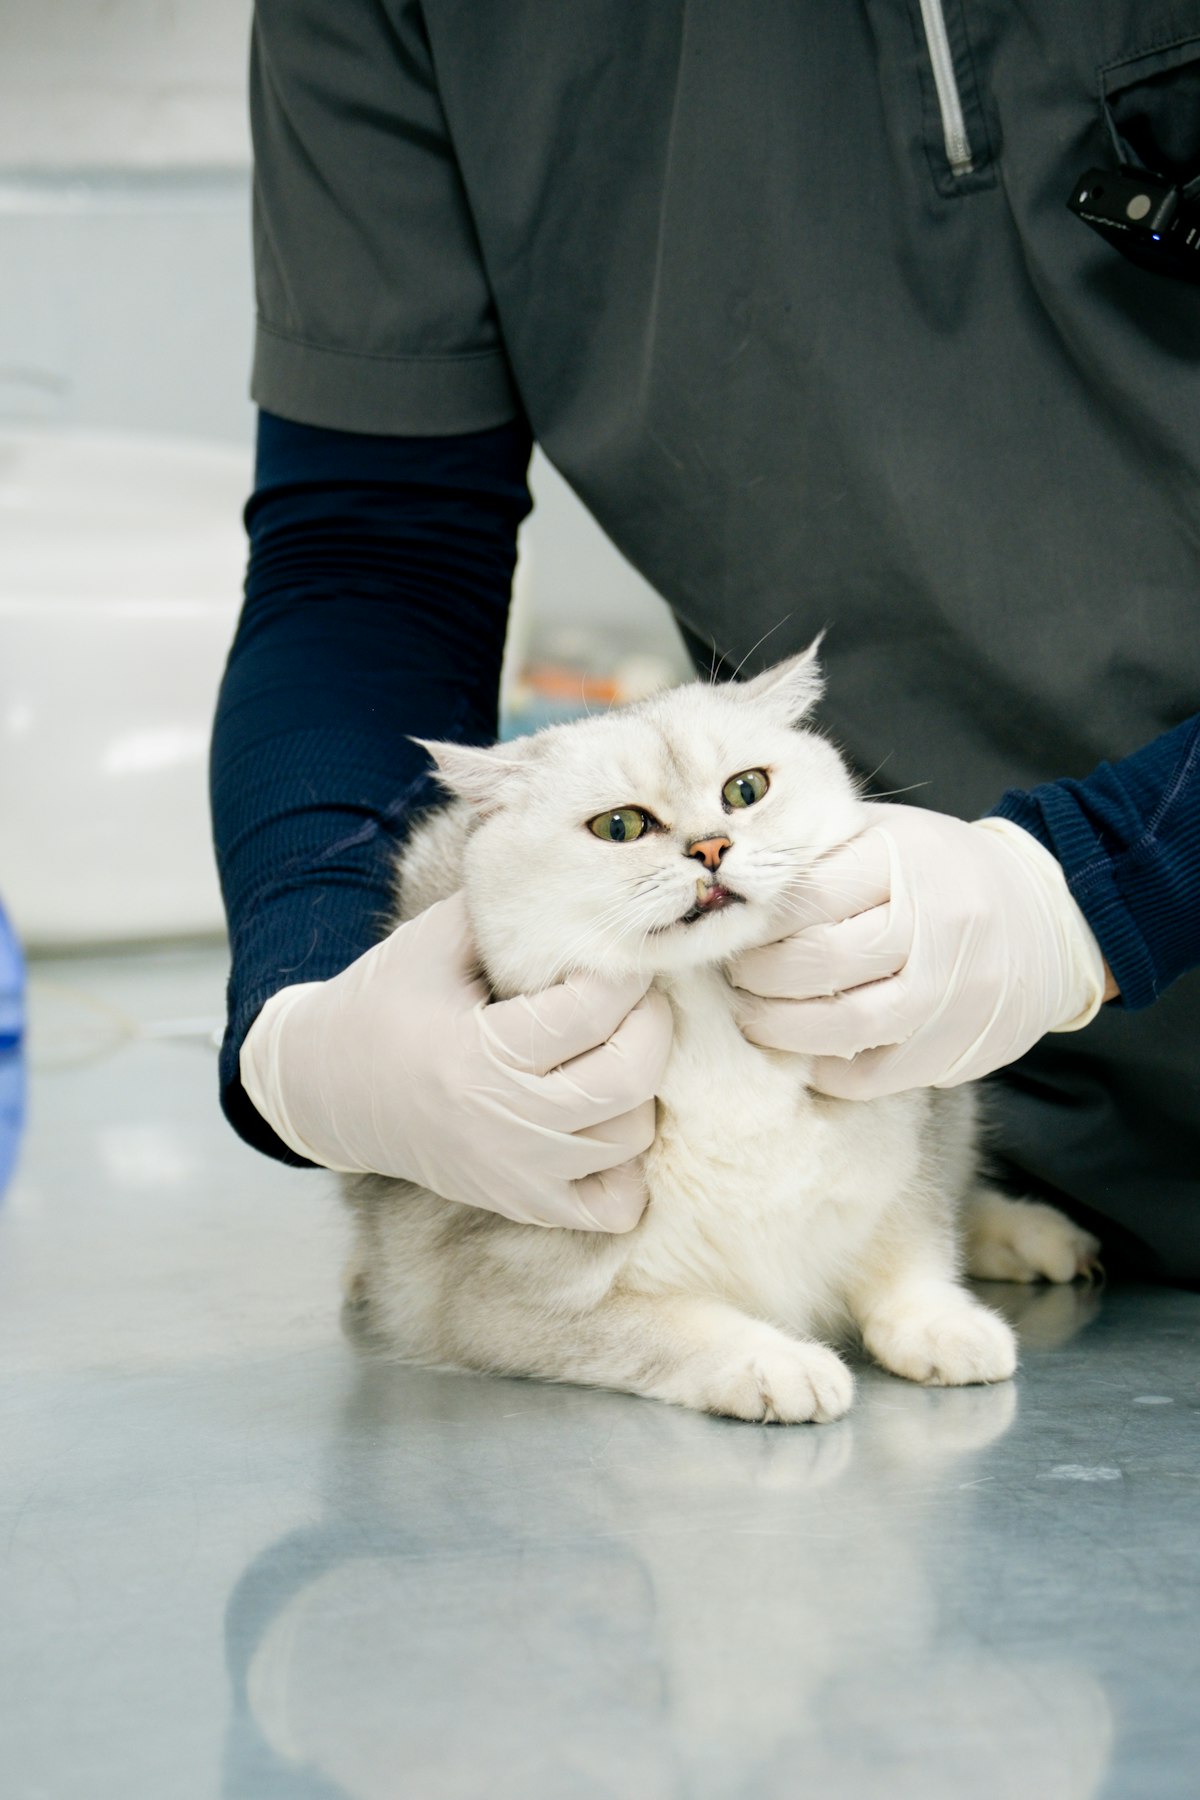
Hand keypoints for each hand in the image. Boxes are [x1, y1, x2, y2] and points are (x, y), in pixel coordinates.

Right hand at [239, 891, 672, 1229]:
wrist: (324, 1091)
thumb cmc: (382, 1004)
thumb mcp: (430, 943)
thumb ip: (501, 908)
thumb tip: (580, 878)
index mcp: (477, 1053)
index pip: (589, 1011)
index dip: (623, 972)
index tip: (624, 949)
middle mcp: (503, 1122)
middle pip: (628, 1079)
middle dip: (653, 1025)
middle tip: (641, 996)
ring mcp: (518, 1172)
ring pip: (631, 1137)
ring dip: (640, 1088)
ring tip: (618, 1048)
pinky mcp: (523, 1203)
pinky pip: (615, 1204)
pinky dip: (628, 1166)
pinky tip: (606, 1120)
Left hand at [729, 806, 1107, 1097]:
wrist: (1051, 918)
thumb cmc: (946, 871)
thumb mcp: (892, 835)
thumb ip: (823, 852)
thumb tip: (731, 880)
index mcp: (907, 862)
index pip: (807, 895)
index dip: (755, 919)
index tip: (730, 927)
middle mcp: (934, 926)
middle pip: (818, 961)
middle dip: (756, 974)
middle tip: (734, 974)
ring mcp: (951, 993)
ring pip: (842, 1025)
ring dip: (779, 1029)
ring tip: (753, 1016)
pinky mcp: (956, 1048)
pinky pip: (872, 1075)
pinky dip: (825, 1070)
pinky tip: (805, 1053)